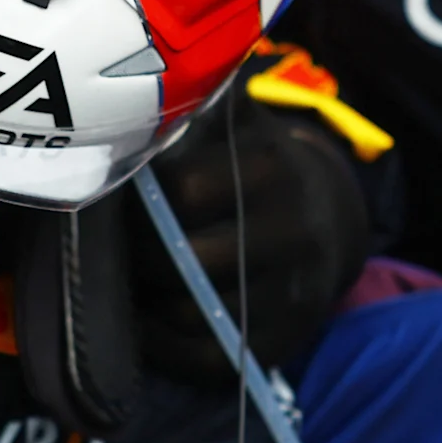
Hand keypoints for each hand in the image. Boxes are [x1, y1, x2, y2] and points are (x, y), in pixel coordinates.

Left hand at [134, 87, 372, 385]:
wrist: (329, 222)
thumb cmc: (259, 168)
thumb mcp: (243, 125)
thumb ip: (204, 103)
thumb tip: (149, 84)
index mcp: (273, 171)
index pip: (182, 192)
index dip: (138, 200)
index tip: (115, 201)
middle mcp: (291, 233)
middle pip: (182, 259)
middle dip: (137, 255)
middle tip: (112, 247)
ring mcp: (291, 294)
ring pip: (190, 312)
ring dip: (145, 302)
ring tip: (124, 282)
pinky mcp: (282, 343)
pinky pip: (204, 358)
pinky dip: (163, 346)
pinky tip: (146, 320)